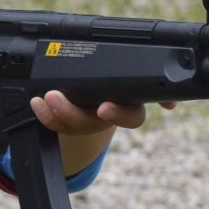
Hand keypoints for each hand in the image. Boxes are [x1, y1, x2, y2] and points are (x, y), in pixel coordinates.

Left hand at [29, 90, 174, 134]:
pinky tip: (35, 102)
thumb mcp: (139, 84)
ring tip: (41, 97)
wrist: (104, 99)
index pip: (130, 116)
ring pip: (68, 123)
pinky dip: (44, 114)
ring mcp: (83, 121)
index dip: (118, 114)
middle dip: (72, 113)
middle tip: (56, 98)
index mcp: (128, 107)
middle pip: (90, 124)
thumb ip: (154, 87)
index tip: (104, 107)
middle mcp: (104, 118)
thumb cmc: (122, 86)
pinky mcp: (65, 120)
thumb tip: (173, 101)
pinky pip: (53, 123)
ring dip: (53, 111)